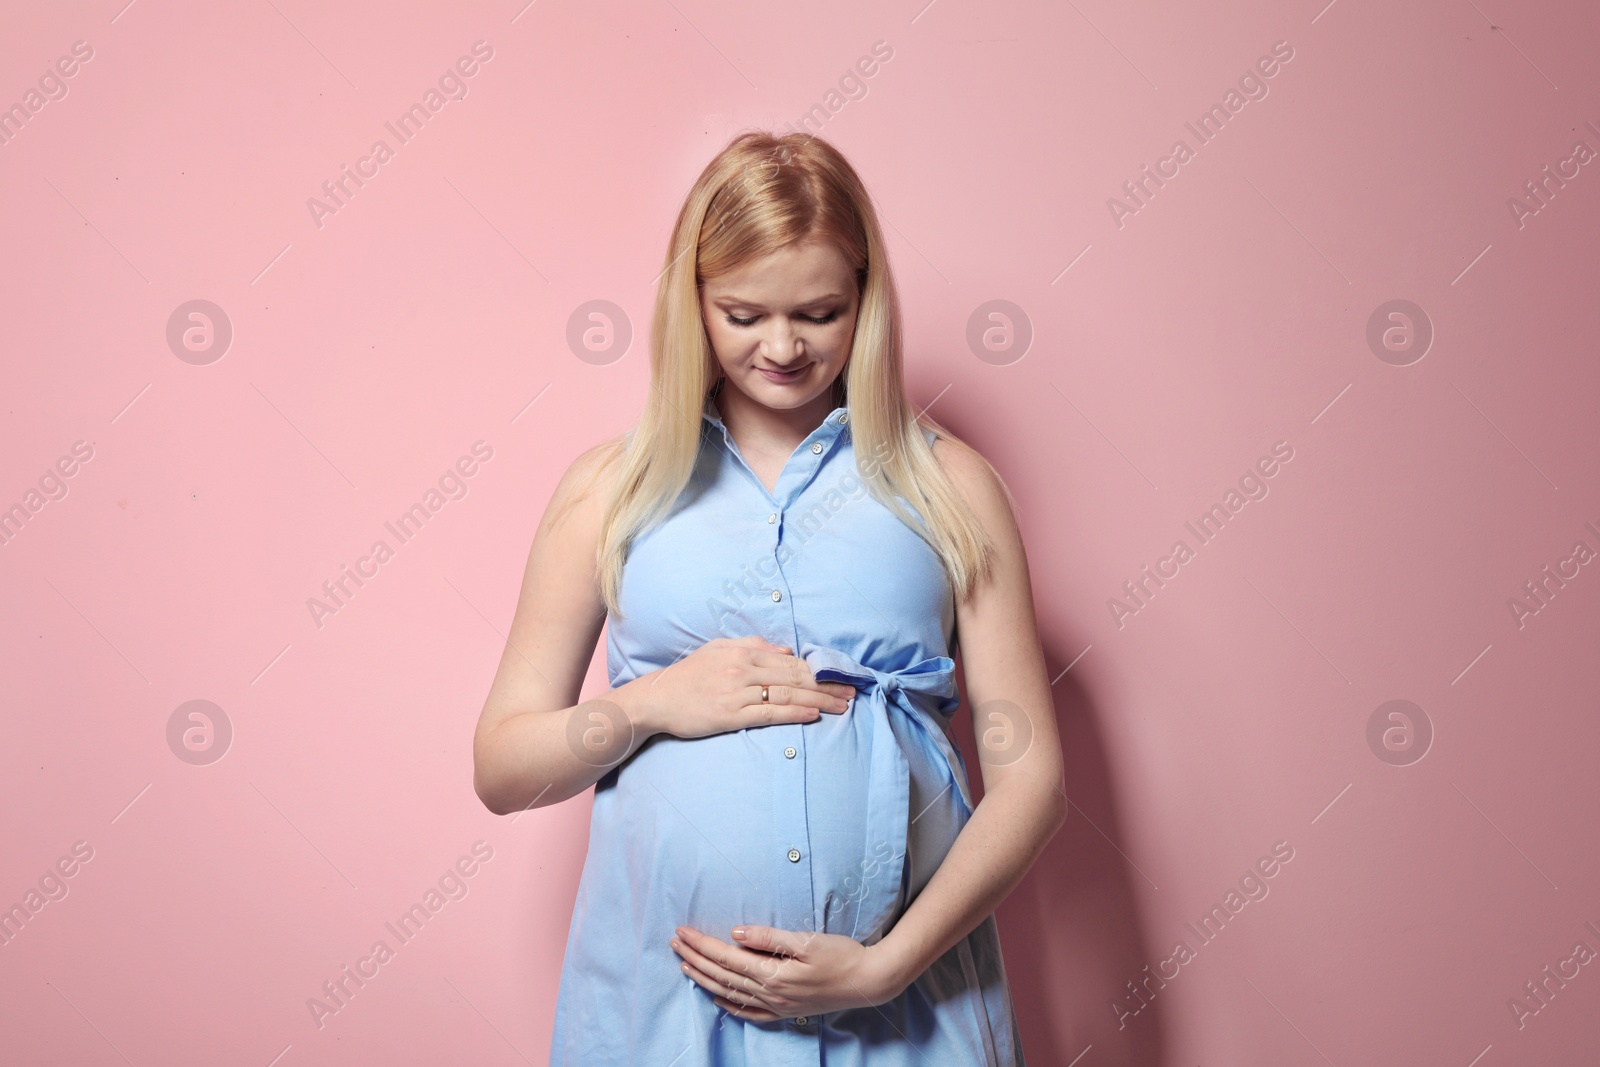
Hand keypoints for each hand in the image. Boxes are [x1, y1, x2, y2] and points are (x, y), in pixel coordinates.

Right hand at [620, 636, 855, 740]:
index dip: (819, 669)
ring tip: (843, 705)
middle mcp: (744, 668)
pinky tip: (814, 714)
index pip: (790, 660)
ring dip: (819, 699)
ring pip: (788, 693)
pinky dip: (795, 712)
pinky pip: (770, 712)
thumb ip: (752, 645)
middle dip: (828, 684)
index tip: (842, 676)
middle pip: (795, 676)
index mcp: (743, 652)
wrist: (657, 699)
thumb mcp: (718, 650)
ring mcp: (738, 692)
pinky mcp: (732, 714)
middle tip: (854, 692)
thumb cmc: (688, 676)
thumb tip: (786, 651)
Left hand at [670, 922, 906, 1020]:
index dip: (702, 944)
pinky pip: (750, 1013)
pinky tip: (717, 997)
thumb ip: (769, 937)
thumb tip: (736, 933)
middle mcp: (771, 993)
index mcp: (774, 973)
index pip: (727, 957)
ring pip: (731, 993)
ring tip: (684, 966)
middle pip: (723, 975)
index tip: (682, 931)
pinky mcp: (786, 1011)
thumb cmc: (841, 954)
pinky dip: (729, 1005)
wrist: (868, 981)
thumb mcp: (807, 939)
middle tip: (674, 942)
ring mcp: (778, 1006)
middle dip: (695, 958)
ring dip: (704, 979)